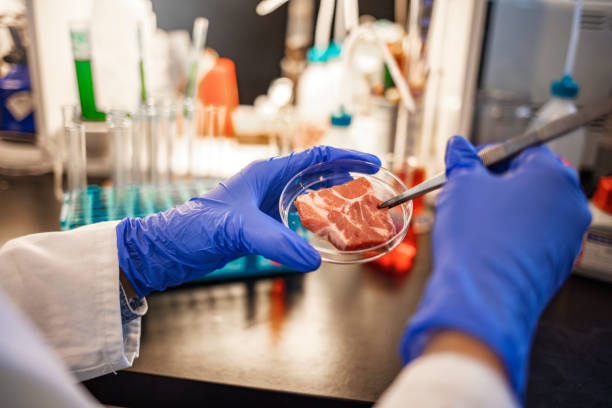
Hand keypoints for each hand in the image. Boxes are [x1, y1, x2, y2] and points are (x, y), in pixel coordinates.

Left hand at [116, 146, 380, 296]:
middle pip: (316, 173)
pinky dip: (313, 223)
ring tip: (352, 210)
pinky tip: (320, 235)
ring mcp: (263, 204)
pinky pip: (294, 218)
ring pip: (306, 196)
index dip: (348, 158)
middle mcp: (267, 184)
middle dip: (344, 178)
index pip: (316, 157)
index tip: (373, 163)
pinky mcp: (258, 224)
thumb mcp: (238, 229)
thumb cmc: (194, 227)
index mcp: (266, 173)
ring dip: (330, 200)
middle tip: (369, 190)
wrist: (167, 249)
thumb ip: (277, 241)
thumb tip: (313, 260)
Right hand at [400, 136, 590, 396]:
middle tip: (467, 192)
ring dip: (503, 210)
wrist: (481, 298)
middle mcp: (570, 205)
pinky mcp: (558, 265)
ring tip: (472, 220)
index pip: (523, 150)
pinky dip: (511, 235)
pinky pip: (533, 238)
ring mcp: (568, 238)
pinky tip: (485, 242)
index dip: (489, 155)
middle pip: (531, 181)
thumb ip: (463, 161)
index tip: (469, 165)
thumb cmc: (476, 239)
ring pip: (532, 211)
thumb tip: (458, 148)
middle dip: (496, 184)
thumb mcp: (462, 186)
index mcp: (554, 176)